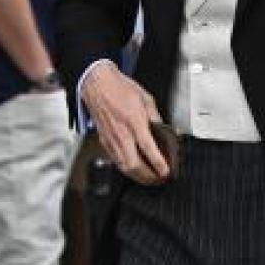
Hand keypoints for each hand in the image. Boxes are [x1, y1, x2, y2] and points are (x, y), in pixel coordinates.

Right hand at [81, 61, 170, 184]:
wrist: (98, 85)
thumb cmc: (120, 89)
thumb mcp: (146, 99)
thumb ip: (156, 118)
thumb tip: (164, 132)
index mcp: (134, 121)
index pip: (148, 148)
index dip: (158, 163)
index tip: (166, 171)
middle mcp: (121, 133)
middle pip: (134, 164)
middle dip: (148, 177)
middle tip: (159, 179)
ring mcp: (110, 139)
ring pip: (123, 166)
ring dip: (137, 176)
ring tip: (149, 178)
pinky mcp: (104, 141)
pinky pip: (116, 161)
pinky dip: (126, 169)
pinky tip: (134, 169)